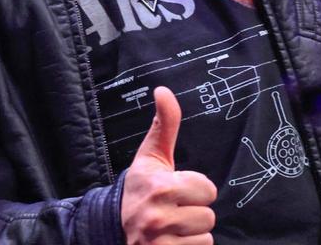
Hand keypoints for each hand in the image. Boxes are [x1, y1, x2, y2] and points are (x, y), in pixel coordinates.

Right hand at [120, 87, 216, 243]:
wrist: (111, 226)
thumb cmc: (137, 189)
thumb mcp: (149, 157)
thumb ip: (164, 124)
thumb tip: (164, 90)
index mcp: (160, 186)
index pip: (207, 188)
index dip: (193, 189)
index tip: (175, 189)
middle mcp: (160, 215)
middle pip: (209, 215)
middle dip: (193, 212)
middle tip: (172, 209)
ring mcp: (162, 240)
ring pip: (205, 236)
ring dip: (191, 233)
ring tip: (171, 226)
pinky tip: (170, 240)